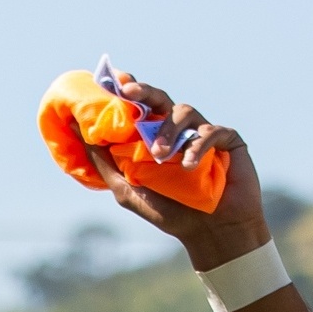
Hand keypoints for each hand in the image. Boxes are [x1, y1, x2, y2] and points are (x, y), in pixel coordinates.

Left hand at [92, 77, 268, 267]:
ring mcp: (202, 132)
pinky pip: (211, 131)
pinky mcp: (227, 139)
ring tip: (160, 155)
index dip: (129, 94)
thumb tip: (85, 138)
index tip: (114, 81)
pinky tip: (190, 166)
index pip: (140, 110)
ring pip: (184, 111)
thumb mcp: (129, 190)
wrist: (209, 230)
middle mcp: (177, 131)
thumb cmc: (169, 210)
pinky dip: (198, 147)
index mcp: (154, 139)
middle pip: (161, 100)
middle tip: (129, 90)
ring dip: (168, 130)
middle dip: (144, 93)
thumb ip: (108, 165)